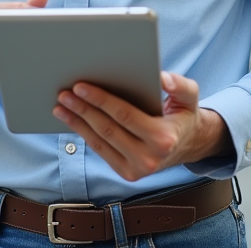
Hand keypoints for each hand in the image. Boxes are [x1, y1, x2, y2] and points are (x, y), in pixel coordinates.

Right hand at [0, 0, 48, 104]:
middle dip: (24, 41)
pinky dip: (9, 72)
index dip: (30, 19)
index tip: (42, 27)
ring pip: (4, 53)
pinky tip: (12, 71)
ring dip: (16, 59)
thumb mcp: (2, 21)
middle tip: (36, 47)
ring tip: (22, 60)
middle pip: (8, 33)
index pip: (13, 11)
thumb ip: (22, 9)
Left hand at [53, 71, 230, 181]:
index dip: (100, 100)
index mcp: (163, 138)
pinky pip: (100, 151)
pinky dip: (84, 134)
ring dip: (77, 123)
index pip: (124, 115)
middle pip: (107, 129)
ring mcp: (137, 170)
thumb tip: (161, 77)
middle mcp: (149, 158)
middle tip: (64, 93)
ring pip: (99, 142)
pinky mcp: (127, 173)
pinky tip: (72, 119)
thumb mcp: (189, 96)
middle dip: (82, 110)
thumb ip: (180, 85)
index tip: (81, 86)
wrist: (186, 145)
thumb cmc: (183, 114)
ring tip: (61, 106)